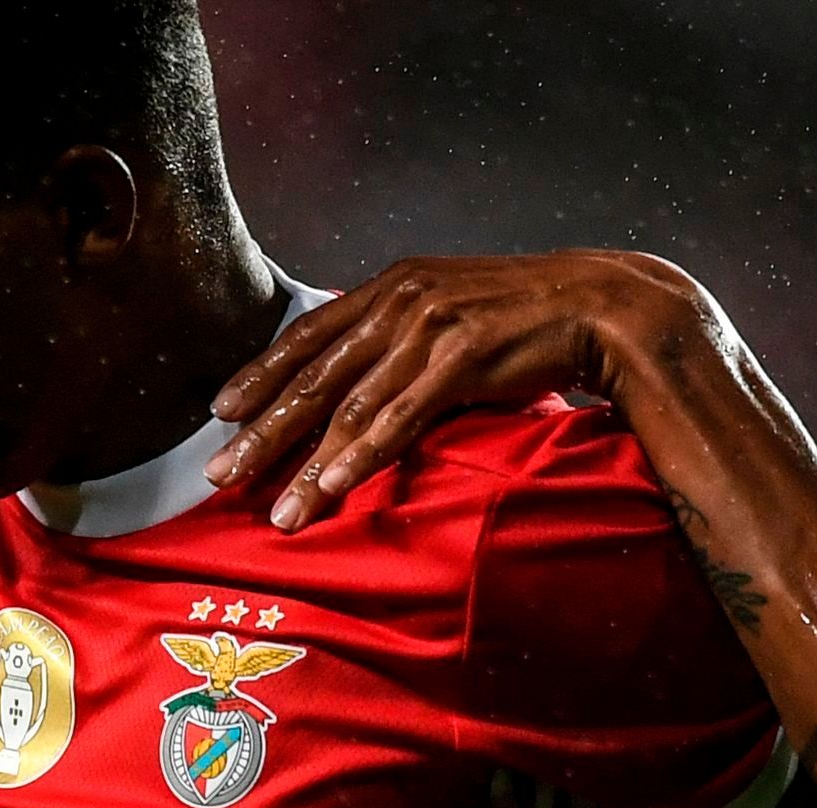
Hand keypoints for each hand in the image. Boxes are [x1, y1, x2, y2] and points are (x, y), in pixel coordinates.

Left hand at [208, 250, 721, 532]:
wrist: (597, 304)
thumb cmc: (520, 320)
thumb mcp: (446, 315)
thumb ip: (397, 340)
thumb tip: (356, 380)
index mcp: (390, 288)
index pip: (308, 335)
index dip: (261, 373)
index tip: (221, 412)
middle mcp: (401, 302)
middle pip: (314, 375)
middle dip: (262, 430)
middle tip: (218, 474)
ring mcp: (430, 329)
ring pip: (350, 406)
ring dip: (307, 464)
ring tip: (276, 510)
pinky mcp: (462, 360)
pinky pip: (398, 420)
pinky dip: (359, 459)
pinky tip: (330, 490)